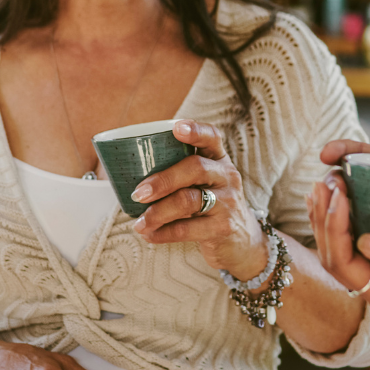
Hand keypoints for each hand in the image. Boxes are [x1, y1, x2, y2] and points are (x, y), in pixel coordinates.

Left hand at [130, 119, 267, 281]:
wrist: (242, 242)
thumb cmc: (211, 206)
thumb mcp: (205, 184)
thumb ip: (179, 175)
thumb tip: (127, 173)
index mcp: (219, 160)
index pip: (212, 137)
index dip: (195, 130)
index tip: (177, 128)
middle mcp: (227, 176)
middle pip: (196, 168)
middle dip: (163, 180)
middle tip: (138, 193)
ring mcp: (228, 201)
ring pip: (189, 200)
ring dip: (158, 212)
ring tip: (139, 223)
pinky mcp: (224, 227)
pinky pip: (188, 229)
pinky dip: (164, 233)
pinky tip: (150, 236)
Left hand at [306, 169, 369, 323]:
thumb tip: (365, 242)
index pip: (345, 265)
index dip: (334, 228)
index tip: (340, 192)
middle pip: (335, 256)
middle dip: (325, 217)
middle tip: (326, 180)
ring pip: (342, 248)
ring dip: (329, 216)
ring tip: (325, 182)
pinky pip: (359, 240)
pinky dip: (346, 217)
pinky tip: (342, 194)